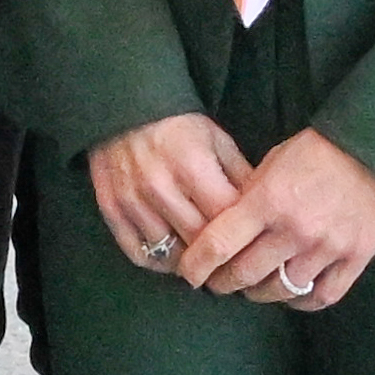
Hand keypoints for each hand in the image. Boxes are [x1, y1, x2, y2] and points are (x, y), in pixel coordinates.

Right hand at [87, 112, 256, 273]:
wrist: (124, 110)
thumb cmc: (179, 128)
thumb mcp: (217, 141)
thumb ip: (241, 177)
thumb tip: (264, 214)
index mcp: (191, 166)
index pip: (224, 218)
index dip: (243, 236)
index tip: (253, 245)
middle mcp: (159, 186)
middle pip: (198, 241)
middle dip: (219, 256)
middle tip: (233, 264)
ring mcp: (131, 200)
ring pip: (169, 253)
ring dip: (190, 263)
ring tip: (205, 262)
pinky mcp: (111, 209)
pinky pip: (138, 253)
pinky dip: (158, 262)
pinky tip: (174, 258)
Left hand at [180, 128, 374, 311]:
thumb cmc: (319, 149)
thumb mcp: (273, 161)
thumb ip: (248, 196)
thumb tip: (222, 227)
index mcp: (269, 200)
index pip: (218, 245)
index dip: (196, 266)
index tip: (189, 273)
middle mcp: (296, 229)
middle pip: (245, 275)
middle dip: (223, 282)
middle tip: (218, 282)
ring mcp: (328, 247)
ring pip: (280, 291)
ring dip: (259, 293)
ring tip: (253, 287)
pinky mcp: (356, 258)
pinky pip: (321, 297)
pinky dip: (301, 300)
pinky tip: (290, 292)